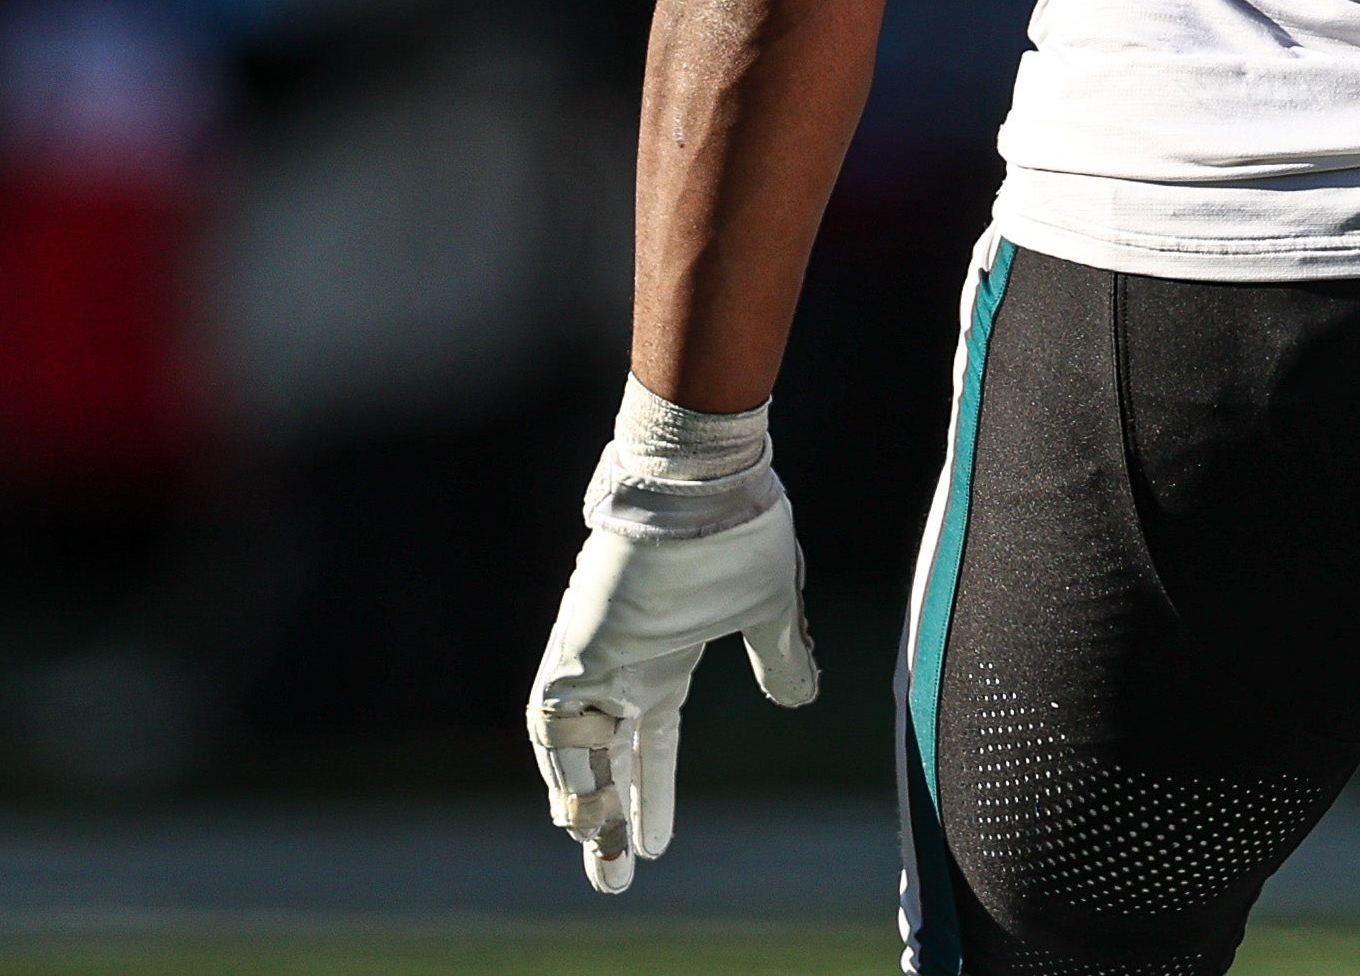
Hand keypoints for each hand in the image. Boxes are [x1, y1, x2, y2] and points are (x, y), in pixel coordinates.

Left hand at [527, 382, 821, 892]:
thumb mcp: (771, 608)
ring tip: (595, 855)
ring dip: (584, 804)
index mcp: (665, 659)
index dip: (652, 793)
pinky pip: (558, 721)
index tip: (652, 848)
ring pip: (574, 750)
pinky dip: (568, 765)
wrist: (706, 479)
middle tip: (611, 881)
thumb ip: (781, 657)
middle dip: (607, 821)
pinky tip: (578, 807)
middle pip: (605, 759)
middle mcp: (623, 665)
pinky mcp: (576, 645)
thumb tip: (801, 698)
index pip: (650, 743)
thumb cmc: (739, 532)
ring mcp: (594, 655)